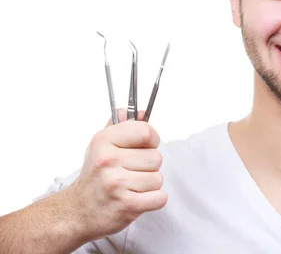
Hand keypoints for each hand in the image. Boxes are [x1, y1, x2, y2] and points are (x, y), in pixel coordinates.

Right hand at [66, 109, 167, 240]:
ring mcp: (116, 184)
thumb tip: (142, 112)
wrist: (77, 211)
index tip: (145, 146)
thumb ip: (121, 125)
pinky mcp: (126, 205)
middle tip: (131, 172)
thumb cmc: (95, 176)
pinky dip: (153, 200)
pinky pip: (160, 197)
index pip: (146, 131)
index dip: (152, 139)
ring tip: (131, 187)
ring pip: (158, 178)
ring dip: (149, 185)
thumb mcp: (101, 145)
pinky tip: (137, 199)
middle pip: (156, 157)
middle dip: (149, 166)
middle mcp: (108, 160)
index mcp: (103, 141)